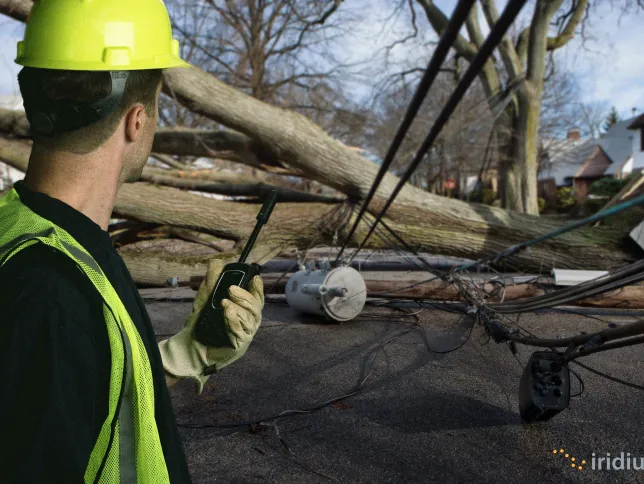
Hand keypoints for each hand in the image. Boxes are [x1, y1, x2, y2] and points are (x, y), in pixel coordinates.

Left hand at [158, 260, 263, 393]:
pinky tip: (227, 313)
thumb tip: (217, 262)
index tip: (255, 278)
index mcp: (244, 310)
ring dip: (239, 309)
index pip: (257, 298)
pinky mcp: (239, 346)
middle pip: (256, 308)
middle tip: (230, 289)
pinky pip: (241, 333)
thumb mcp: (206, 296)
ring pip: (250, 320)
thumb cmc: (200, 322)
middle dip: (245, 297)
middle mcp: (248, 322)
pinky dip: (234, 321)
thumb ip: (212, 279)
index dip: (258, 288)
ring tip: (224, 302)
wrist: (188, 344)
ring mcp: (245, 335)